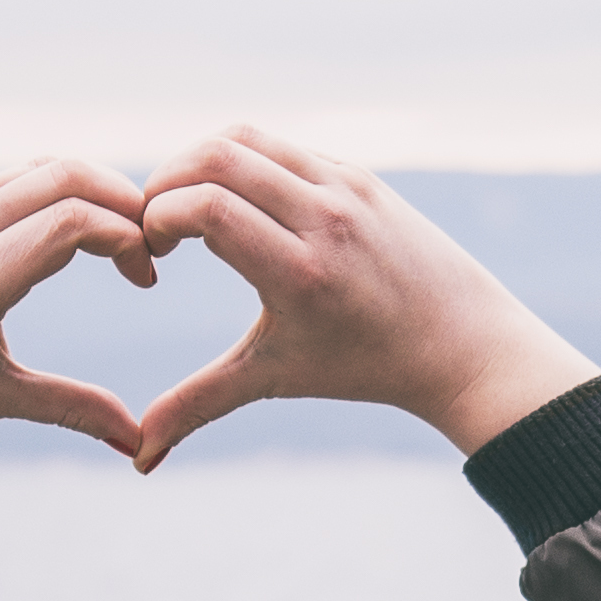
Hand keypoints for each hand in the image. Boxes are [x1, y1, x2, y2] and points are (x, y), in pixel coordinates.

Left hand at [0, 158, 155, 571]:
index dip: (129, 240)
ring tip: (118, 240)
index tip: (146, 280)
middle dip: (125, 202)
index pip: (73, 222)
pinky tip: (69, 234)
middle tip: (148, 250)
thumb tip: (137, 443)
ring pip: (37, 167)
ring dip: (92, 189)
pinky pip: (7, 178)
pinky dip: (54, 190)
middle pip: (66, 175)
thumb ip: (70, 409)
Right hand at [122, 127, 599, 473]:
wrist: (461, 343)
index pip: (209, 207)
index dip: (159, 216)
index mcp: (301, 272)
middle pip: (218, 157)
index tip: (152, 251)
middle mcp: (326, 219)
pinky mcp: (358, 174)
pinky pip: (282, 146)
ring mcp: (346, 188)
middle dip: (165, 181)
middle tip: (154, 222)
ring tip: (184, 205)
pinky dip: (241, 160)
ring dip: (198, 161)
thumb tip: (139, 461)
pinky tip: (231, 199)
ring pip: (247, 138)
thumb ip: (200, 405)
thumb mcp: (277, 378)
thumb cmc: (364, 366)